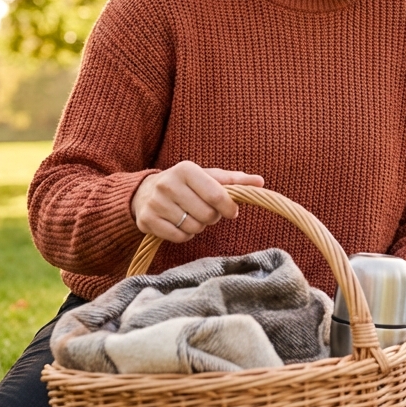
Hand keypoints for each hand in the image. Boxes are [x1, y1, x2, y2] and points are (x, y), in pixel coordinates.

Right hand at [130, 161, 263, 242]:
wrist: (145, 192)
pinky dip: (184, 235)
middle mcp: (168, 184)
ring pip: (193, 227)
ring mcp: (155, 203)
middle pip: (206, 215)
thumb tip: (260, 181)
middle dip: (212, 217)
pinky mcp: (146, 221)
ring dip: (198, 226)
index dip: (229, 208)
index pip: (216, 195)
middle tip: (206, 211)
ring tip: (191, 215)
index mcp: (186, 169)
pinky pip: (179, 237)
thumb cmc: (186, 184)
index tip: (232, 211)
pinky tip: (179, 224)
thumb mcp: (208, 177)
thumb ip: (234, 180)